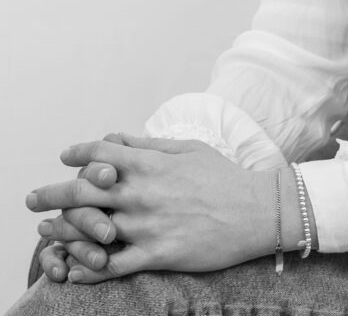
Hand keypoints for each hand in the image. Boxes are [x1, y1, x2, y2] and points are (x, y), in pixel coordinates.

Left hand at [27, 133, 273, 283]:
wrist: (256, 211)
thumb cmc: (224, 177)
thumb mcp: (187, 149)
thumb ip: (147, 145)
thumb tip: (115, 136)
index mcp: (150, 164)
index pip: (100, 152)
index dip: (78, 152)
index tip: (65, 157)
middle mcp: (143, 192)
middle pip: (83, 190)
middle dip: (51, 193)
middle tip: (32, 199)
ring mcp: (148, 225)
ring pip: (91, 229)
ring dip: (62, 231)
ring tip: (46, 234)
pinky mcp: (157, 254)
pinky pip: (113, 266)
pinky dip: (88, 269)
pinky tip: (74, 270)